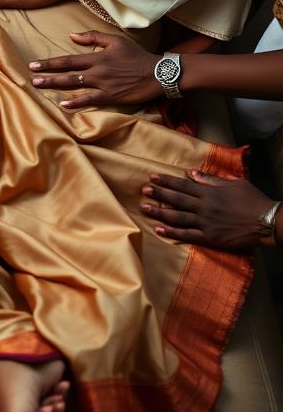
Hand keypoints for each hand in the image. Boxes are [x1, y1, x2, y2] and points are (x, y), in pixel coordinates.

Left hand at [28, 31, 160, 109]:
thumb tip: (71, 36)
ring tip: (39, 87)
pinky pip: (90, 100)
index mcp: (97, 57)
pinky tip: (63, 104)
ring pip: (75, 86)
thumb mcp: (115, 40)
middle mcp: (97, 71)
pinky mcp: (111, 97)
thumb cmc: (136, 56)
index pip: (68, 60)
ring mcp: (103, 85)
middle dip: (47, 75)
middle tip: (31, 78)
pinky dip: (76, 102)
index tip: (34, 64)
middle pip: (67, 73)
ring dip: (56, 86)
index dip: (50, 62)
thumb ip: (93, 37)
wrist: (158, 73)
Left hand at [141, 171, 277, 250]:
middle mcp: (205, 206)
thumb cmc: (253, 200)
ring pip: (178, 217)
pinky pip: (188, 235)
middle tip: (143, 190)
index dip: (166, 181)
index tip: (152, 178)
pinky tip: (159, 229)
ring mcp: (206, 223)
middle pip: (177, 199)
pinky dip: (172, 232)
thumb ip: (211, 179)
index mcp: (210, 192)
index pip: (183, 185)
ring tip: (144, 208)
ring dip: (160, 212)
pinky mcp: (210, 238)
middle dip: (159, 194)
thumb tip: (192, 173)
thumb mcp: (234, 183)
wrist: (268, 221)